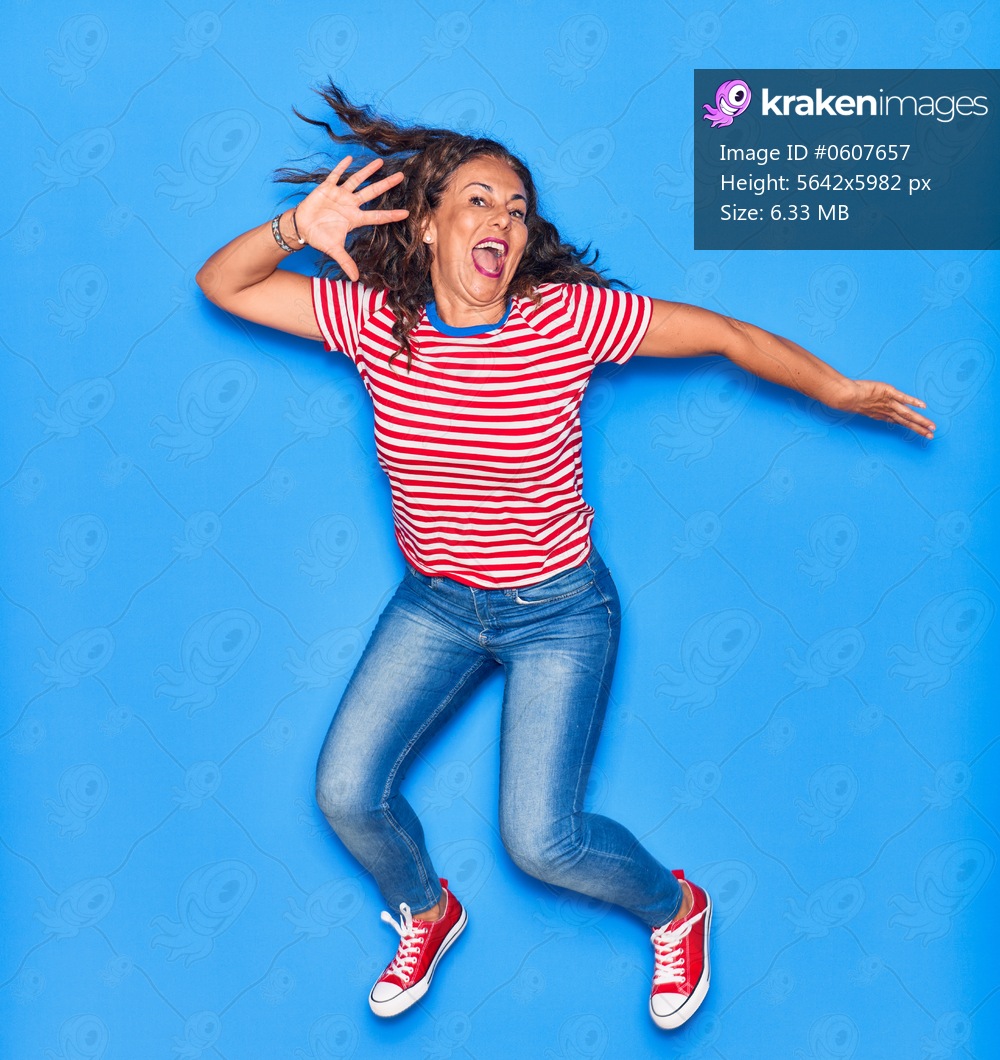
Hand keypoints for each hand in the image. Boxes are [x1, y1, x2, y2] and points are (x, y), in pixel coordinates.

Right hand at [294, 155, 408, 279]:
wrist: (301, 228)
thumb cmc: (319, 238)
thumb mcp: (334, 250)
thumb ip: (346, 262)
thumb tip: (355, 278)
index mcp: (355, 219)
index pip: (377, 216)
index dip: (391, 215)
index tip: (407, 213)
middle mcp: (350, 205)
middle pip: (372, 193)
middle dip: (386, 185)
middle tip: (401, 176)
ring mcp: (339, 195)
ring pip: (357, 180)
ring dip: (367, 171)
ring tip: (380, 162)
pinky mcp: (326, 188)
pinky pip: (335, 175)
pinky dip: (342, 167)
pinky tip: (350, 158)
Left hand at [840, 379, 934, 438]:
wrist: (846, 396)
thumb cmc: (854, 399)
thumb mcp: (865, 406)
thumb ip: (875, 409)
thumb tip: (880, 411)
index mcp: (884, 415)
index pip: (902, 422)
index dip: (913, 428)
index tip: (924, 433)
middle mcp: (888, 411)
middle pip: (907, 421)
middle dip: (920, 428)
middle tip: (932, 436)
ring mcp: (888, 402)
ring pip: (907, 413)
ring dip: (920, 420)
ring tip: (931, 426)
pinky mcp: (888, 392)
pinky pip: (902, 398)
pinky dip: (912, 402)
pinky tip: (923, 406)